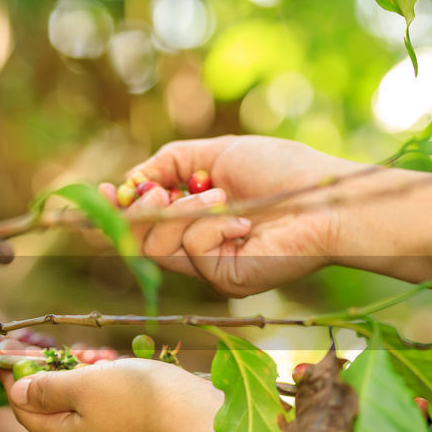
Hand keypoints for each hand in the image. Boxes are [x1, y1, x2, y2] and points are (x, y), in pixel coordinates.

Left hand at [2, 359, 221, 431]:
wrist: (201, 420)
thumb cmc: (138, 400)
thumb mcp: (84, 386)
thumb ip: (47, 389)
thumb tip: (15, 393)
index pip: (24, 412)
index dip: (13, 381)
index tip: (9, 351)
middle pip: (53, 407)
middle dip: (50, 375)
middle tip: (57, 348)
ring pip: (83, 404)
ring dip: (80, 376)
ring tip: (92, 354)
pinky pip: (108, 406)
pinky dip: (104, 385)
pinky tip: (115, 368)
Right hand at [102, 135, 366, 296]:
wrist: (328, 201)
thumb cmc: (286, 173)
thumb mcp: (219, 153)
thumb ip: (170, 161)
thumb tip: (130, 179)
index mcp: (193, 215)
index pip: (139, 221)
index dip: (116, 209)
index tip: (103, 192)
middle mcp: (196, 244)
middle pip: (136, 238)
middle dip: (140, 211)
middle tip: (156, 191)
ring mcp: (208, 265)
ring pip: (156, 246)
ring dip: (180, 212)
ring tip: (218, 194)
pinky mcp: (222, 279)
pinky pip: (190, 250)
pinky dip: (211, 226)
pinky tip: (244, 221)